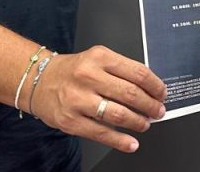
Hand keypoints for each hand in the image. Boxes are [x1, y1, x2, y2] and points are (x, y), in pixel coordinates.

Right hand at [28, 46, 166, 153]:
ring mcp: (78, 100)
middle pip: (131, 94)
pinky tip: (131, 142)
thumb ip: (121, 69)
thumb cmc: (71, 71)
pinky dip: (120, 141)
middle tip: (158, 111)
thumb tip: (149, 88)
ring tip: (146, 124)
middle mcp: (88, 76)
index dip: (155, 86)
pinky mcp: (71, 120)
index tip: (162, 93)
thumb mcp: (96, 59)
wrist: (37, 80)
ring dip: (138, 122)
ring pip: (119, 115)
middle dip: (151, 105)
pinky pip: (101, 133)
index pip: (137, 72)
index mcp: (99, 58)